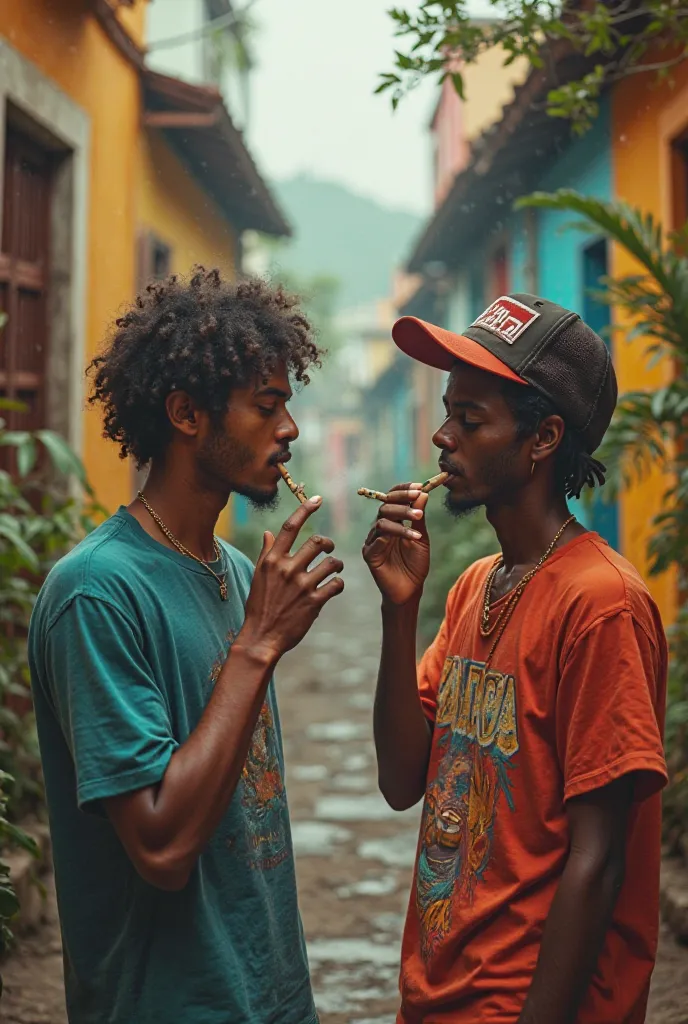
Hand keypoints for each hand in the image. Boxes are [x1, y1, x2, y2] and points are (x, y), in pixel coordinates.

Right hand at [238, 496, 343, 660]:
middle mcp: (287, 569)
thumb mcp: (258, 577)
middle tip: (329, 550)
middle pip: (318, 542)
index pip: (291, 526)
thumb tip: (268, 533)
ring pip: (332, 563)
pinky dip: (338, 584)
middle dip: (328, 545)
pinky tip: (333, 587)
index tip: (318, 499)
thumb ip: (266, 553)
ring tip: (334, 570)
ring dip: (337, 565)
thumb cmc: (259, 606)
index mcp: (272, 560)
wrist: (261, 637)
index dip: (306, 509)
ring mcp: (301, 586)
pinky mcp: (314, 602)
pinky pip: (336, 584)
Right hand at [362, 483, 429, 605]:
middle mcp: (380, 528)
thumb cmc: (415, 565)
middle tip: (418, 499)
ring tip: (419, 524)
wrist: (410, 590)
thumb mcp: (422, 538)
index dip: (403, 490)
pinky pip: (378, 540)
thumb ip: (419, 518)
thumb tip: (422, 493)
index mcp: (393, 521)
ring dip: (402, 518)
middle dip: (402, 500)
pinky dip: (395, 535)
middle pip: (385, 505)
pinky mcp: (369, 554)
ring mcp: (373, 540)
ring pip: (382, 520)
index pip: (392, 498)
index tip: (418, 485)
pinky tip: (412, 538)